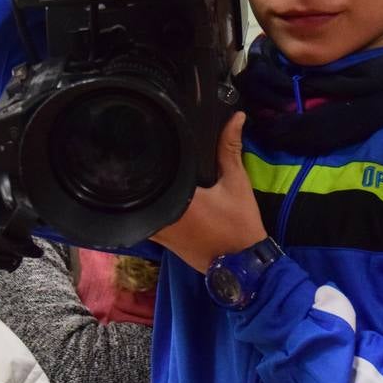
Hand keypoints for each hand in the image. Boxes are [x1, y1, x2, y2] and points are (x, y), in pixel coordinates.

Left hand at [150, 113, 267, 272]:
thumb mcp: (237, 182)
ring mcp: (158, 233)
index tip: (142, 141)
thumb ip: (230, 148)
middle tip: (142, 152)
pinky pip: (146, 220)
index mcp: (176, 200)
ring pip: (140, 207)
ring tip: (146, 173)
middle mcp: (160, 217)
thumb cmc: (239, 223)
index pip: (151, 174)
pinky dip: (148, 208)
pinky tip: (156, 197)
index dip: (145, 158)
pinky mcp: (161, 242)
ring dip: (143, 194)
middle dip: (142, 174)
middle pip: (140, 190)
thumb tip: (236, 117)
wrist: (243, 264)